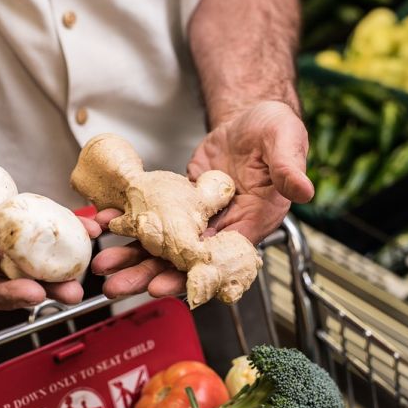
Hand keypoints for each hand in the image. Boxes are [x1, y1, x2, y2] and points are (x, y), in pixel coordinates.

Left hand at [91, 101, 312, 298]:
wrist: (250, 120)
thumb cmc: (275, 131)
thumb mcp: (285, 141)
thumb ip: (289, 167)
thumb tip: (303, 189)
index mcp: (252, 221)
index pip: (219, 259)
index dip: (191, 276)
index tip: (163, 288)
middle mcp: (224, 226)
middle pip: (183, 260)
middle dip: (150, 274)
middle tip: (118, 286)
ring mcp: (199, 217)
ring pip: (164, 244)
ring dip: (134, 255)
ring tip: (104, 265)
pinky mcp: (181, 202)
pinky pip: (155, 217)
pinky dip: (130, 222)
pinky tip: (106, 225)